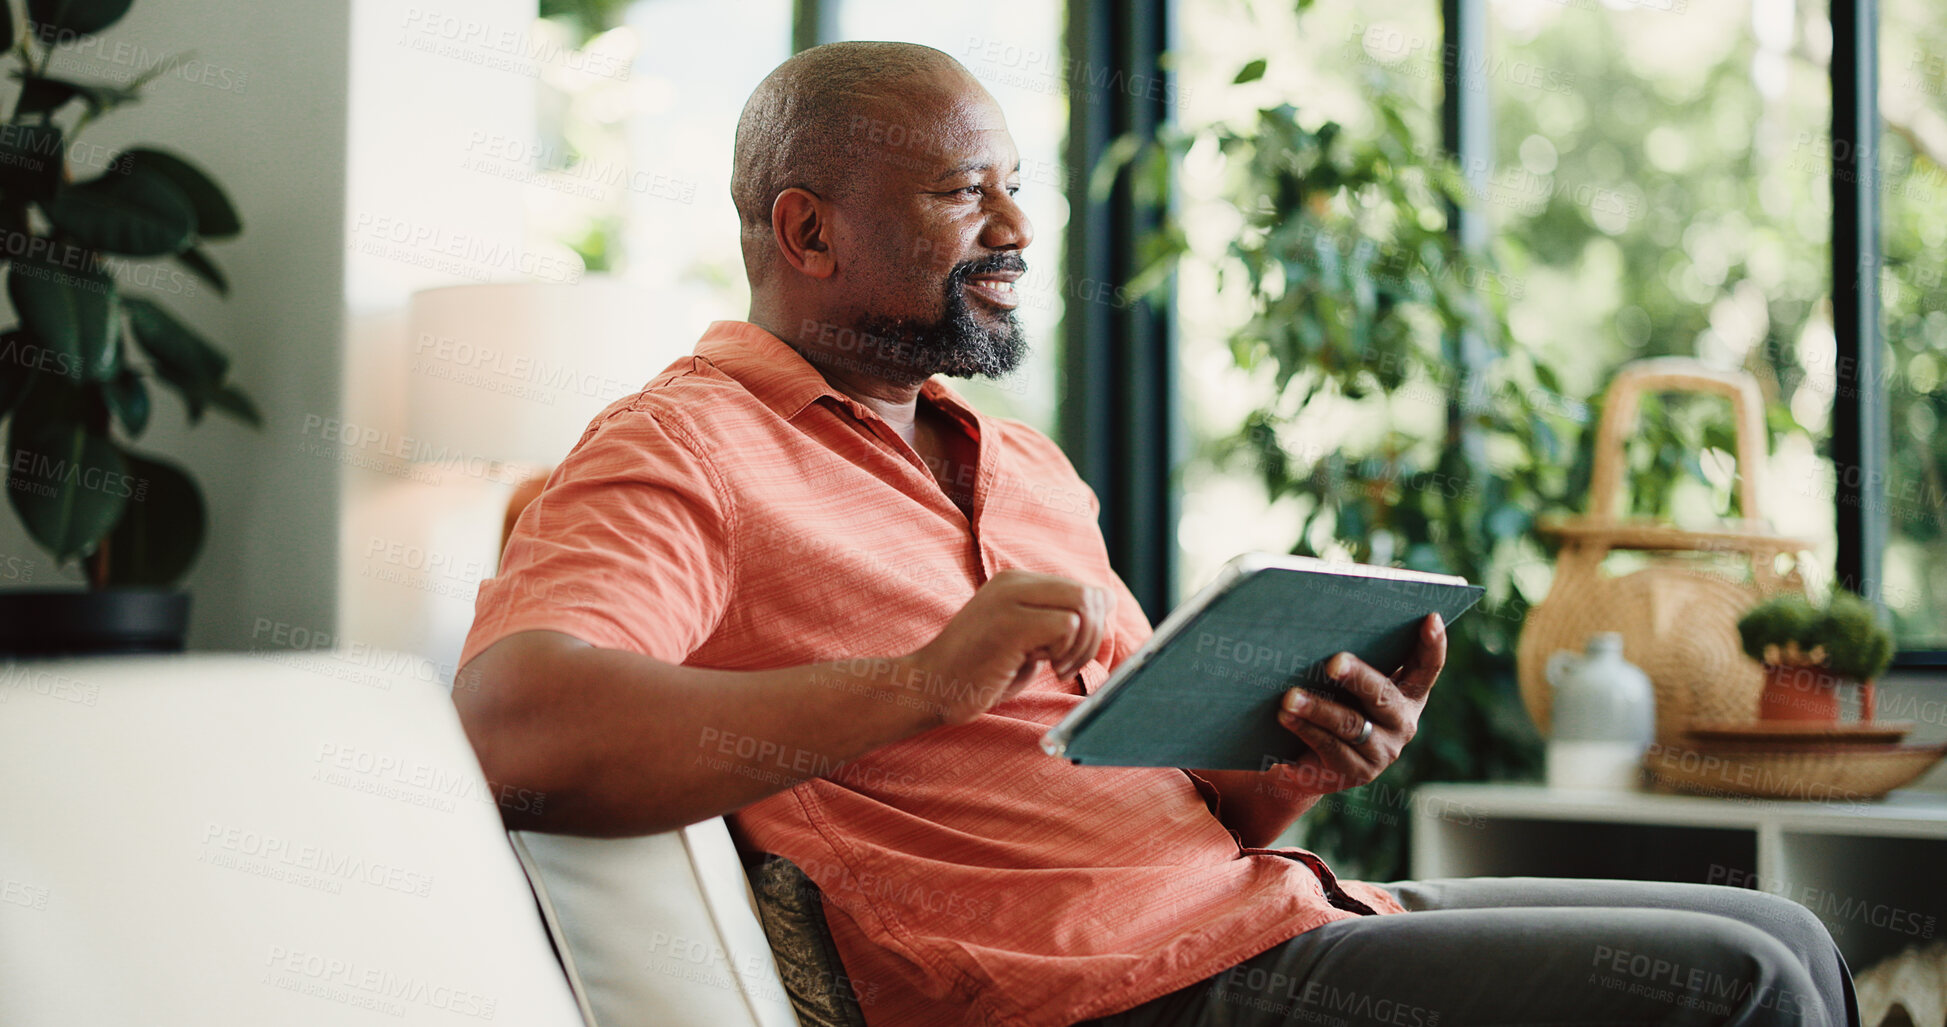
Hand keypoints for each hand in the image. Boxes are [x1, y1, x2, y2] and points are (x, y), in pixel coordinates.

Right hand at [901, 569, 1112, 726]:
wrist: (929, 686)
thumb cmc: (977, 671)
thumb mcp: (1024, 639)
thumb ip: (1058, 619)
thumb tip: (1107, 600)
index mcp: (1017, 582)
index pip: (1082, 589)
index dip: (1091, 625)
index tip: (1069, 653)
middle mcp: (1014, 582)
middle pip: (1089, 595)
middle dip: (1093, 636)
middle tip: (1067, 664)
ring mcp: (1011, 600)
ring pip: (1083, 607)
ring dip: (1081, 646)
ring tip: (1056, 667)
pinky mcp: (1010, 623)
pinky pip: (1067, 626)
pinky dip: (1066, 652)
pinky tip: (1044, 667)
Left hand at [1270, 613, 1445, 793]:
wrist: (1309, 759)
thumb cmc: (1331, 702)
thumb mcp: (1346, 682)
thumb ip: (1351, 660)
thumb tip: (1323, 625)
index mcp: (1407, 694)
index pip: (1428, 667)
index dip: (1433, 643)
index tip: (1430, 617)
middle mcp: (1402, 723)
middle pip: (1383, 696)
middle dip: (1358, 677)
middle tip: (1334, 661)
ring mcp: (1381, 751)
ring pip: (1350, 725)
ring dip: (1318, 709)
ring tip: (1291, 697)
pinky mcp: (1356, 772)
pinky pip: (1329, 748)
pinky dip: (1304, 730)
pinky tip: (1285, 718)